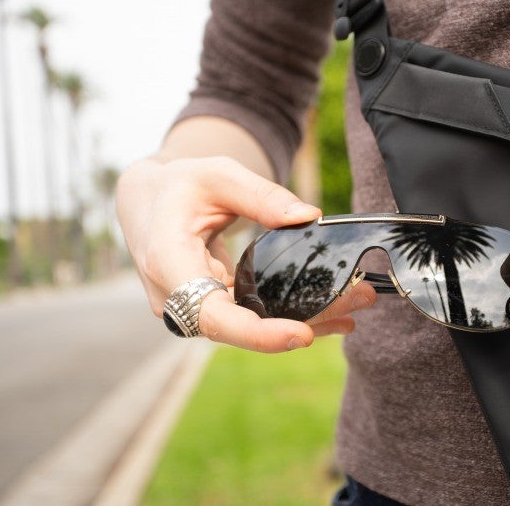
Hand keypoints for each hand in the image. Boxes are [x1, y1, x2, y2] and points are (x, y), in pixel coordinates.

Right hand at [116, 156, 375, 351]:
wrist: (149, 201)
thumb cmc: (178, 186)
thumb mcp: (217, 175)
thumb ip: (261, 195)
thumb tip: (310, 216)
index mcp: (168, 266)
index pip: (213, 317)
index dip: (258, 334)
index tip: (304, 334)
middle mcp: (178, 299)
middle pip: (245, 326)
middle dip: (306, 319)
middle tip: (360, 300)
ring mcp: (194, 309)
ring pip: (255, 327)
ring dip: (309, 317)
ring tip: (360, 302)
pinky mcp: (214, 308)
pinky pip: (255, 318)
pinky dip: (294, 311)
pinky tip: (336, 308)